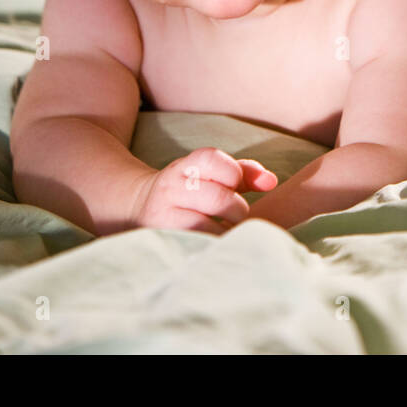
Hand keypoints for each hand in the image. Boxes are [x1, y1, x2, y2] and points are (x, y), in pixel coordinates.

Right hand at [129, 147, 278, 233]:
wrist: (135, 208)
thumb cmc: (190, 191)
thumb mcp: (212, 175)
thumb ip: (245, 174)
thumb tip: (271, 182)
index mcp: (185, 166)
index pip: (212, 160)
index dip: (234, 174)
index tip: (236, 187)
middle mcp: (170, 187)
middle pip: (216, 197)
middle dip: (237, 210)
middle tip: (240, 218)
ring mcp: (161, 215)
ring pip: (202, 226)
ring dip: (224, 233)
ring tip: (228, 234)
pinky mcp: (158, 240)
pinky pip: (190, 246)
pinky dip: (208, 247)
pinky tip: (215, 246)